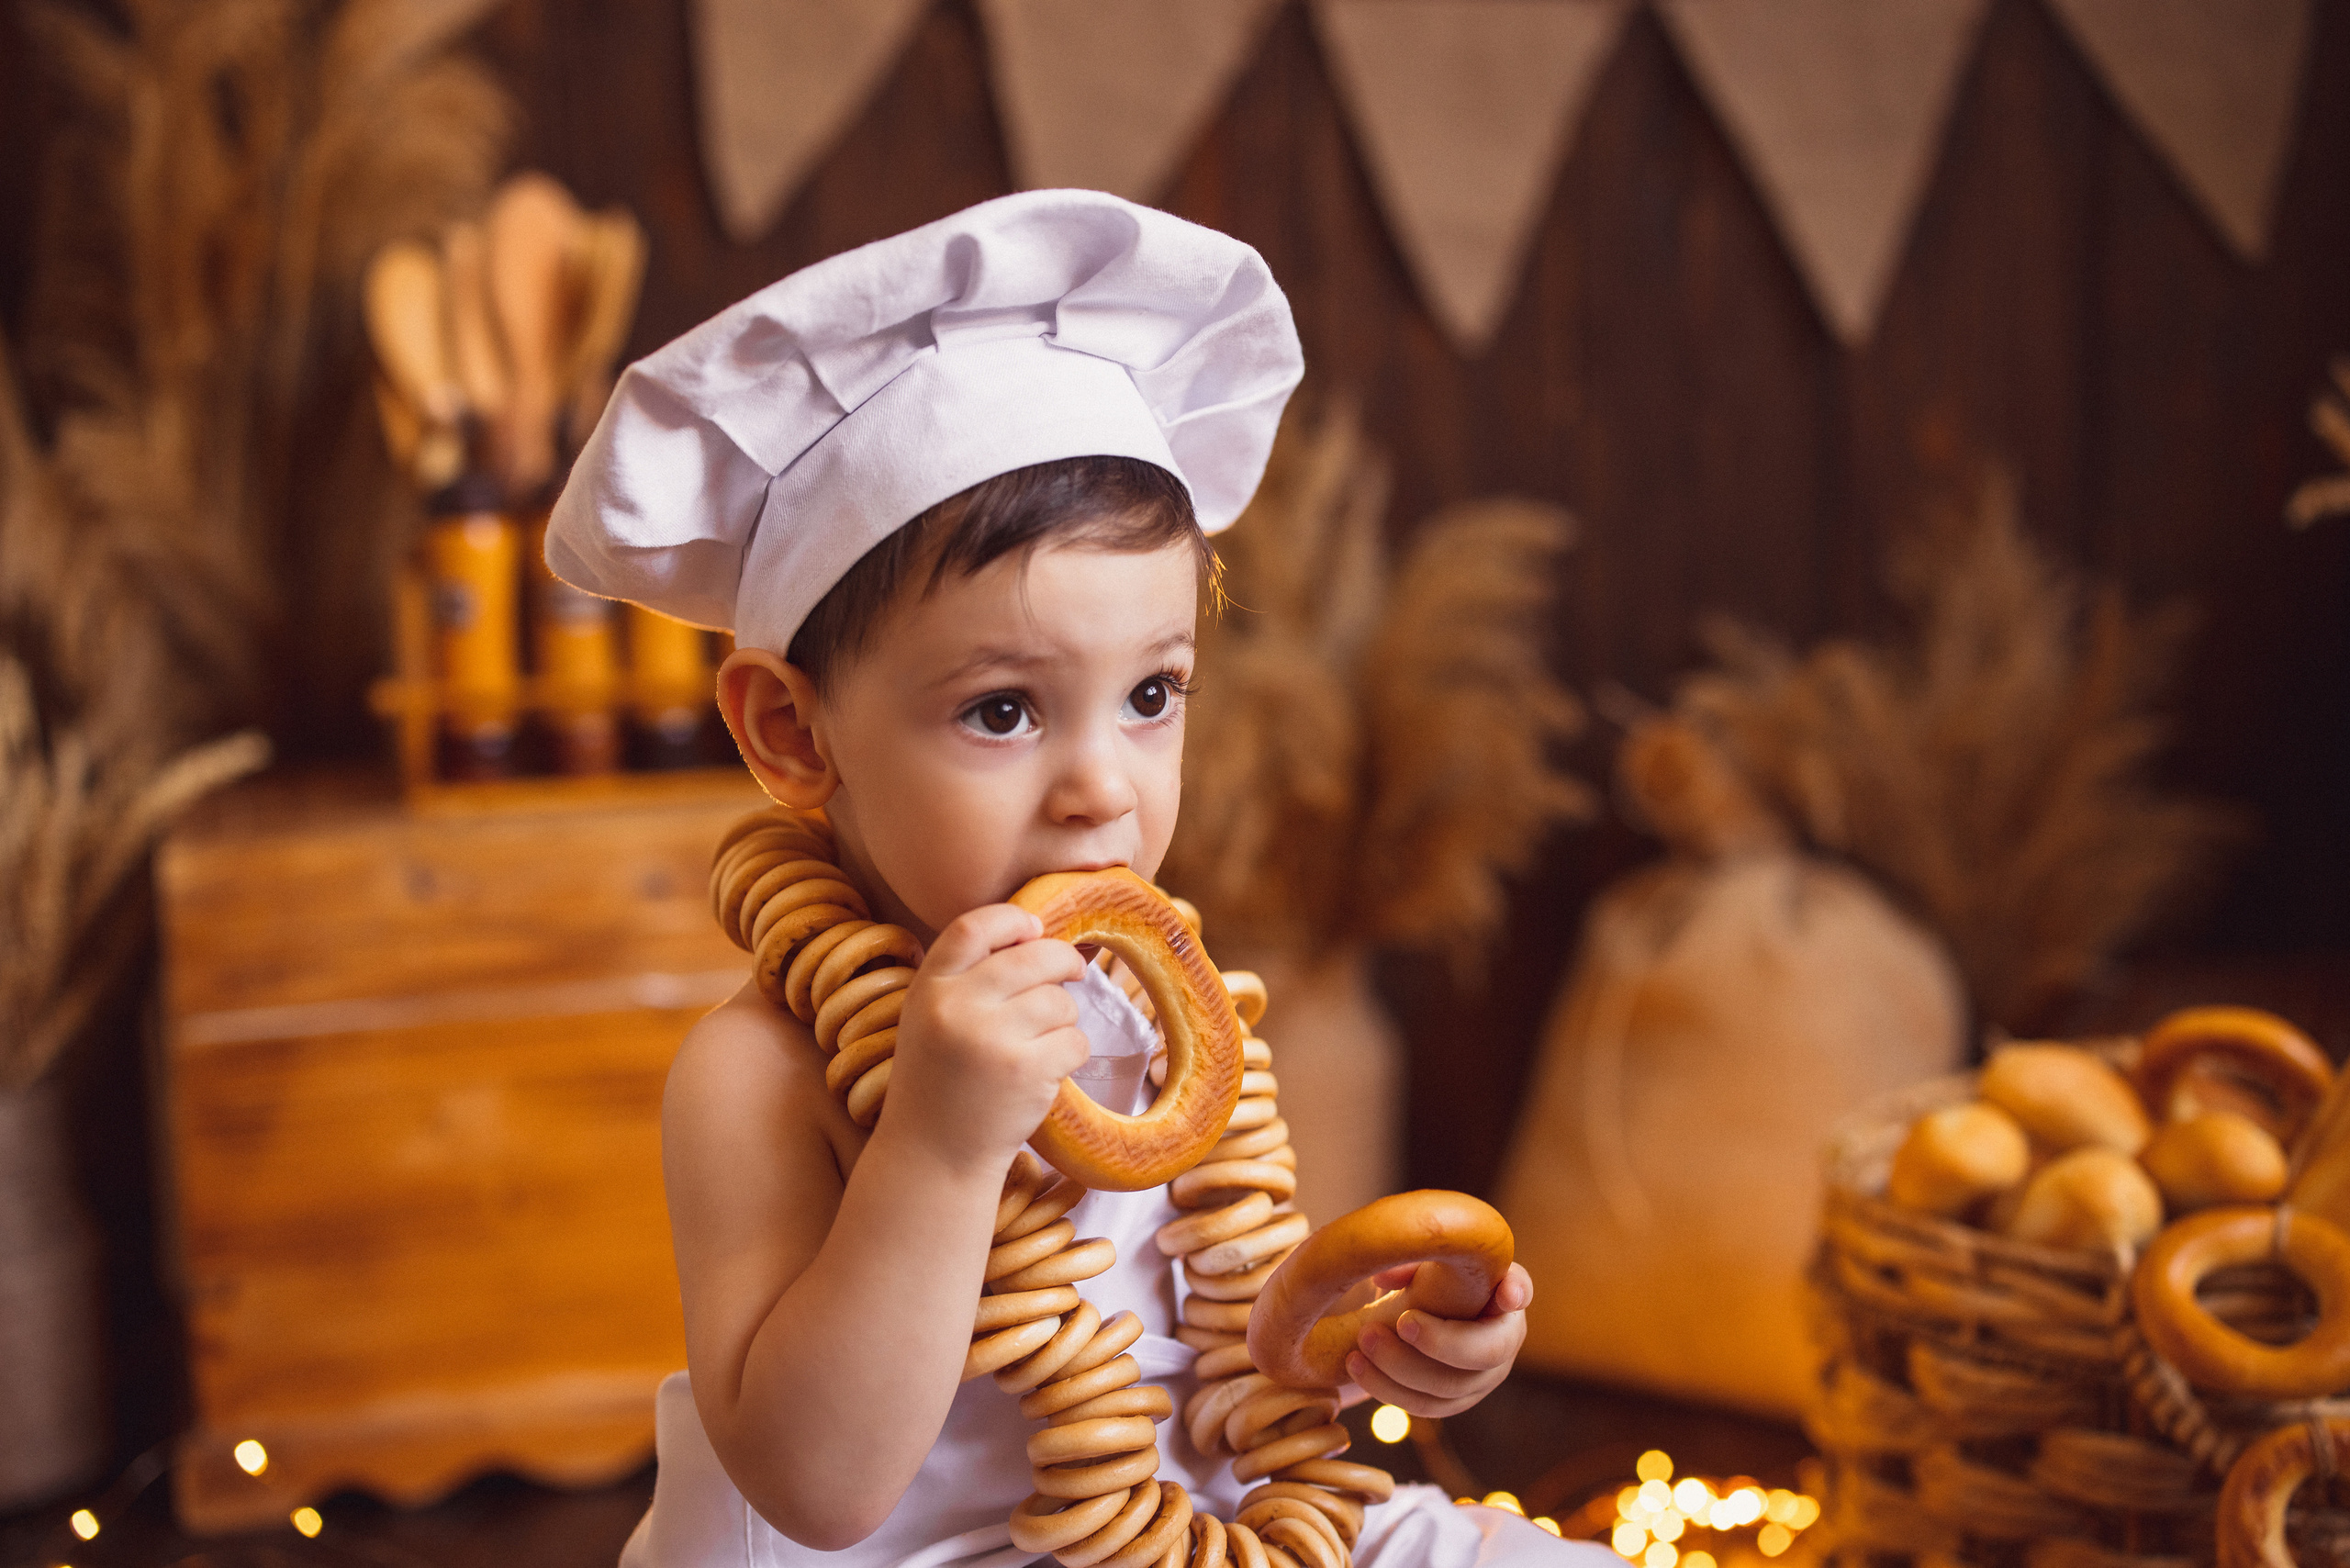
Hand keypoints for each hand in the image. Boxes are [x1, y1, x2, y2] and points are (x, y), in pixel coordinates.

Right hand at [885, 904, 1090, 1175]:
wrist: (934, 1156)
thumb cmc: (940, 1082)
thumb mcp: (929, 1019)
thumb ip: (967, 978)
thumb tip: (1036, 934)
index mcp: (928, 988)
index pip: (974, 926)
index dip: (1013, 920)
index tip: (1034, 929)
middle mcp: (956, 1007)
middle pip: (1034, 956)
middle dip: (1063, 961)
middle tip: (1073, 972)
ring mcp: (992, 1039)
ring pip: (1061, 1001)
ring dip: (1063, 1019)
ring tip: (1038, 1045)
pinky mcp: (1027, 1071)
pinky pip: (1076, 1040)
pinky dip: (1071, 1053)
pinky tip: (1045, 1071)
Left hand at [1344, 1263, 1532, 1417]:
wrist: (1414, 1317)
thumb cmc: (1427, 1280)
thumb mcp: (1423, 1265)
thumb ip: (1411, 1264)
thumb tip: (1383, 1278)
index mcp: (1502, 1294)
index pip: (1520, 1288)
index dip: (1516, 1291)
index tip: (1505, 1294)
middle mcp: (1503, 1339)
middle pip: (1485, 1352)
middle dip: (1441, 1341)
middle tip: (1401, 1321)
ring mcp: (1481, 1377)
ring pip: (1449, 1387)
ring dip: (1401, 1368)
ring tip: (1362, 1344)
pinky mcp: (1455, 1401)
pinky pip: (1425, 1405)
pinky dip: (1387, 1389)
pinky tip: (1357, 1365)